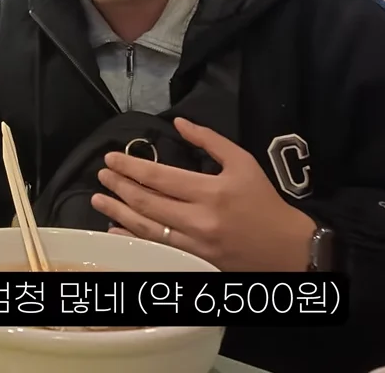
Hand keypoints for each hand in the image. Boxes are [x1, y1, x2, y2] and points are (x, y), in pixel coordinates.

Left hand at [91, 118, 316, 271]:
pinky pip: (156, 250)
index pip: (160, 178)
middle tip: (102, 175)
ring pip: (147, 228)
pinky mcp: (193, 262)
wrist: (286, 247)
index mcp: (210, 191)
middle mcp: (199, 219)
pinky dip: (133, 240)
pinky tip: (115, 231)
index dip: (131, 167)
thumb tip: (178, 123)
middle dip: (119, 187)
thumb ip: (209, 141)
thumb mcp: (242, 162)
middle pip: (148, 203)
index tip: (111, 158)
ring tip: (98, 200)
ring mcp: (194, 245)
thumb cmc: (263, 201)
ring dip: (118, 213)